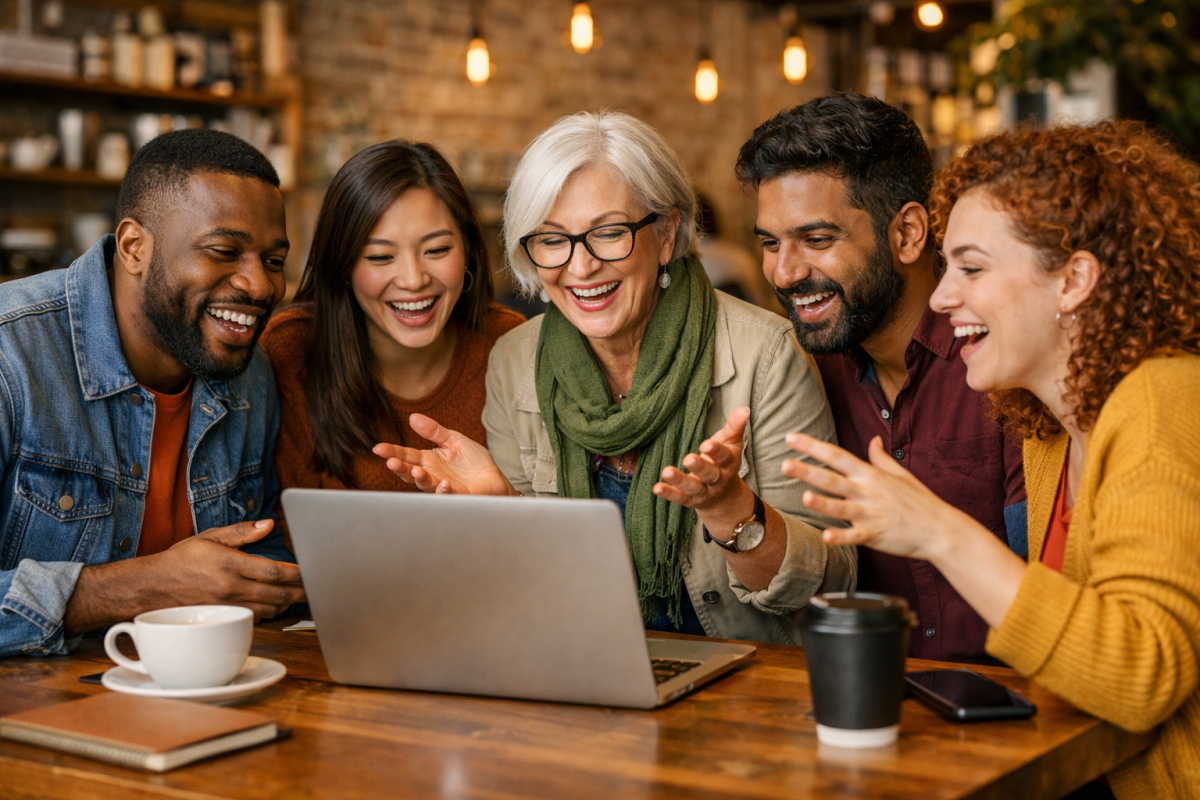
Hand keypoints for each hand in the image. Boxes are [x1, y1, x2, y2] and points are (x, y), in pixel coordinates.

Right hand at [65, 519, 305, 635]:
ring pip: (268, 609)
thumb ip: (241, 532)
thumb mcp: (209, 537)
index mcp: (230, 565)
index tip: (312, 571)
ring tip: (301, 594)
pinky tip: (276, 604)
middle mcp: (230, 588)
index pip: (274, 572)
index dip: (298, 574)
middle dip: (301, 592)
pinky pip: (253, 618)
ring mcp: (226, 606)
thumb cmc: (180, 560)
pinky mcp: (221, 618)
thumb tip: (268, 524)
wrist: (150, 588)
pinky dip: (269, 612)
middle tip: (318, 587)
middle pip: (277, 594)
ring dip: (287, 603)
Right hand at [373, 413, 516, 495]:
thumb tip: (412, 417)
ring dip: (420, 479)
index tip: (378, 448)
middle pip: (411, 472)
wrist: (494, 478)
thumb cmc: (473, 460)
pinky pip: (448, 495)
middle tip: (391, 462)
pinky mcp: (459, 496)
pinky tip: (444, 483)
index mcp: (429, 460)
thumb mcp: (453, 440)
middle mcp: (432, 475)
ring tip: (417, 471)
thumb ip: (433, 431)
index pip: (407, 455)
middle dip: (400, 468)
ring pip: (426, 486)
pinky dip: (444, 491)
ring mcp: (443, 487)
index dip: (392, 452)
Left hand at [653, 406, 754, 524]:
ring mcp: (704, 492)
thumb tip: (744, 409)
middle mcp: (717, 480)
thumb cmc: (725, 463)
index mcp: (728, 464)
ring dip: (680, 480)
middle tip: (688, 458)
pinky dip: (669, 493)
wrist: (725, 498)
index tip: (706, 444)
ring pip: (693, 488)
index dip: (716, 451)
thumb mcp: (731, 444)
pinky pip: (679, 498)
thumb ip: (735, 427)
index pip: (724, 457)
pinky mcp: (690, 500)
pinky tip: (657, 488)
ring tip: (667, 471)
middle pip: (710, 474)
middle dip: (700, 467)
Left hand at [781, 432, 972, 559]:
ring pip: (841, 507)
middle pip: (833, 479)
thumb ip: (880, 458)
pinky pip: (855, 536)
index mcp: (870, 475)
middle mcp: (867, 491)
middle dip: (808, 471)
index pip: (837, 456)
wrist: (940, 529)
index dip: (813, 446)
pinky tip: (827, 536)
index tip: (790, 437)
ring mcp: (871, 513)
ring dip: (822, 503)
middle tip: (784, 464)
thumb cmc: (919, 501)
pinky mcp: (876, 534)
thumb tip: (873, 439)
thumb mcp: (901, 474)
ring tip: (804, 496)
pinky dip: (842, 537)